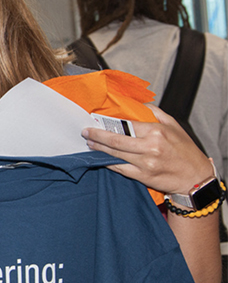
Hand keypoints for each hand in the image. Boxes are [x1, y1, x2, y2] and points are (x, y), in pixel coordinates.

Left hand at [81, 104, 212, 194]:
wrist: (196, 178)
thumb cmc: (186, 151)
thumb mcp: (174, 126)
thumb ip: (155, 113)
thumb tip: (139, 105)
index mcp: (157, 132)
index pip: (126, 125)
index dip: (108, 123)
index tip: (97, 120)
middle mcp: (150, 147)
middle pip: (115, 140)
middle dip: (97, 136)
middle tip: (86, 132)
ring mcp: (145, 163)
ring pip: (114, 155)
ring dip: (99, 148)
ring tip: (90, 143)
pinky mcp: (142, 176)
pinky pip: (119, 168)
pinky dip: (107, 162)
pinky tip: (99, 157)